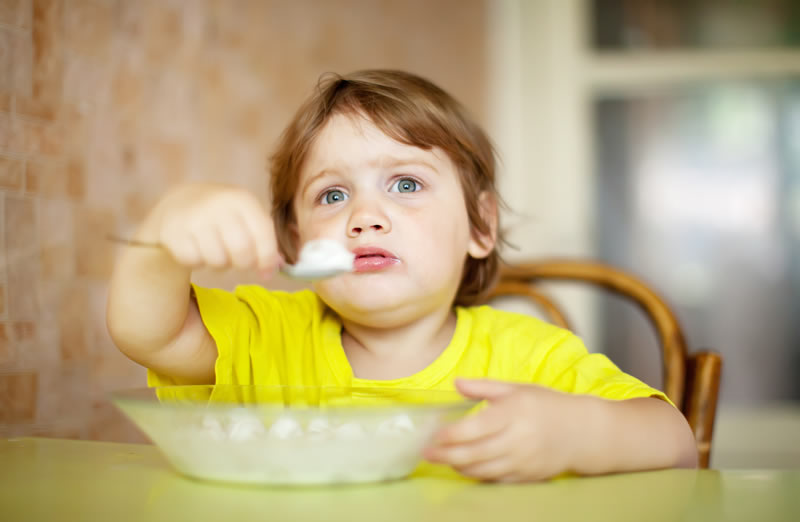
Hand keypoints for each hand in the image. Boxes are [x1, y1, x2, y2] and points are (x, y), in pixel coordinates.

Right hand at [143, 184, 281, 273]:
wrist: (180, 202)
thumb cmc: (223, 215)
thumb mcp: (246, 217)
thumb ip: (265, 238)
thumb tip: (279, 265)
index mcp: (242, 199)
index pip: (263, 234)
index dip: (268, 258)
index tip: (266, 272)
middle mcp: (218, 205)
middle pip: (242, 252)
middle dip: (244, 264)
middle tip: (238, 261)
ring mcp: (194, 218)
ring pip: (218, 261)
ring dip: (220, 264)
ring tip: (216, 250)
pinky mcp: (173, 232)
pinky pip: (194, 261)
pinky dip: (197, 261)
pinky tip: (197, 248)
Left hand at [424, 378, 592, 482]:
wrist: (582, 432)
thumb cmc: (545, 405)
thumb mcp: (516, 388)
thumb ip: (484, 387)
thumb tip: (456, 383)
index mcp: (513, 413)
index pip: (474, 428)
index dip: (450, 433)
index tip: (433, 433)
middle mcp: (517, 440)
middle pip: (473, 453)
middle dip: (445, 454)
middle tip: (426, 452)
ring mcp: (522, 461)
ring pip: (481, 470)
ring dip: (458, 465)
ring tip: (442, 458)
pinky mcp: (526, 477)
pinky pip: (495, 479)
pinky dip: (476, 474)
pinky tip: (464, 466)